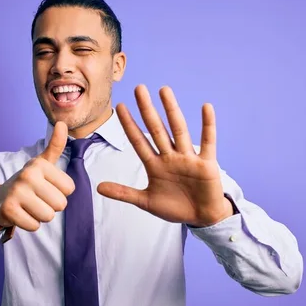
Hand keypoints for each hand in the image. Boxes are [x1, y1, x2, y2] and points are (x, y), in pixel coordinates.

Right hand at [0, 121, 74, 231]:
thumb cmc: (28, 182)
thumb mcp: (42, 163)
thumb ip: (55, 145)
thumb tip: (61, 123)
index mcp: (39, 165)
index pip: (70, 189)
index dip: (60, 192)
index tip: (46, 187)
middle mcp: (27, 175)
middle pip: (60, 204)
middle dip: (51, 206)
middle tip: (37, 199)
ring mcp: (16, 192)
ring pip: (48, 216)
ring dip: (41, 216)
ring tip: (30, 206)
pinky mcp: (8, 210)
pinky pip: (34, 226)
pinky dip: (29, 224)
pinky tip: (21, 214)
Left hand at [97, 84, 232, 227]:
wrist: (201, 217)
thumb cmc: (175, 207)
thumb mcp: (146, 201)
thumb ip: (124, 193)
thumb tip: (98, 187)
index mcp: (155, 165)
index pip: (138, 141)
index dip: (129, 125)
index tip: (120, 107)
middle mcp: (170, 157)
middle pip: (156, 129)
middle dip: (147, 110)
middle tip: (139, 88)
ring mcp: (188, 158)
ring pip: (178, 130)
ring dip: (172, 110)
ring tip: (164, 90)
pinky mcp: (206, 163)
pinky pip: (207, 142)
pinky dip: (208, 125)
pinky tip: (206, 107)